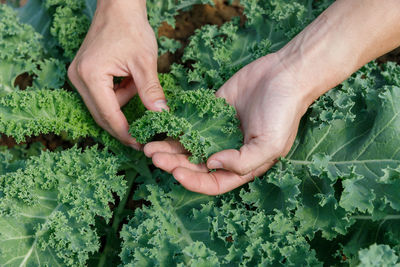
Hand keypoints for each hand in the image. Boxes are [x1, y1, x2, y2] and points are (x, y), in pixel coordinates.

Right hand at [68, 0, 167, 148]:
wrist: (118, 7)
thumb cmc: (131, 28)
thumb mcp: (145, 62)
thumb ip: (151, 91)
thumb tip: (161, 116)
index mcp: (90, 76)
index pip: (108, 115)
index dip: (126, 133)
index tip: (141, 144)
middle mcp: (78, 78)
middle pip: (101, 115)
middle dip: (123, 126)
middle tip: (143, 137)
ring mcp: (78, 76)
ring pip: (103, 106)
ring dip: (123, 105)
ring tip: (138, 87)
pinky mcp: (84, 73)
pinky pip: (102, 95)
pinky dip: (119, 95)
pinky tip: (130, 81)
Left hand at [144, 53, 311, 194]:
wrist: (285, 74)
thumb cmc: (283, 112)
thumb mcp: (270, 145)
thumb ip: (243, 162)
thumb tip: (211, 164)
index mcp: (242, 164)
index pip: (213, 182)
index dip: (194, 182)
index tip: (176, 173)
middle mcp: (227, 150)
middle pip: (195, 165)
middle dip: (174, 164)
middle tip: (154, 157)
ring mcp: (217, 130)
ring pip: (188, 145)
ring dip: (169, 148)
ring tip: (149, 146)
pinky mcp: (211, 111)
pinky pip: (189, 122)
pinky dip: (174, 127)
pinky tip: (159, 128)